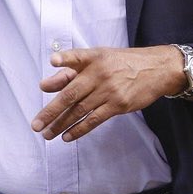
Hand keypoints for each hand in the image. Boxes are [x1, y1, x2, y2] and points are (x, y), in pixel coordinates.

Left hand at [30, 45, 185, 141]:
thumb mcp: (99, 57)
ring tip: (47, 134)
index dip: (65, 58)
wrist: (155, 69)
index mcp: (94, 58)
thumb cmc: (121, 63)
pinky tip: (67, 136)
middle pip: (71, 93)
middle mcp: (100, 73)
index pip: (76, 57)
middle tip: (36, 124)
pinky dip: (79, 129)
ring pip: (80, 110)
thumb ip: (71, 69)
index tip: (52, 61)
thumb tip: (45, 84)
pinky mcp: (118, 105)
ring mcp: (109, 90)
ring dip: (61, 124)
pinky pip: (95, 119)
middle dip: (51, 110)